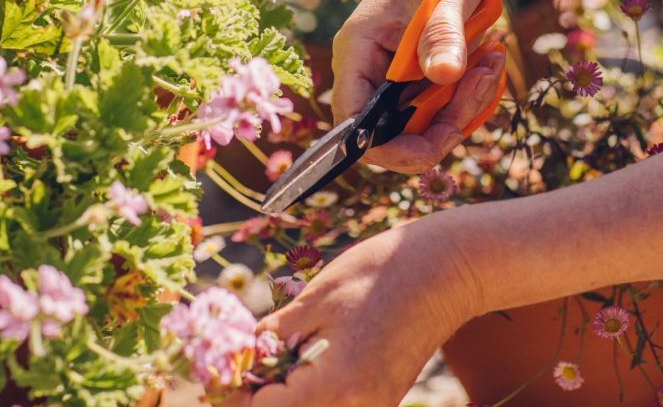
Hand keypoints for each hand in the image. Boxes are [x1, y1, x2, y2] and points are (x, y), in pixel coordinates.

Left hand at [222, 215, 478, 406]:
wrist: (449, 270)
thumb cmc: (384, 271)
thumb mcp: (318, 296)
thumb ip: (274, 335)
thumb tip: (238, 356)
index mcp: (336, 387)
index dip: (232, 393)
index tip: (213, 369)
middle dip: (255, 399)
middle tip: (234, 367)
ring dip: (278, 399)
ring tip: (260, 363)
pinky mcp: (380, 401)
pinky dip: (303, 396)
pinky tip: (290, 366)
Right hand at [331, 0, 505, 173]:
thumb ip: (442, 34)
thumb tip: (443, 76)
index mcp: (356, 51)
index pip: (352, 122)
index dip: (388, 148)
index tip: (438, 143)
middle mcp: (367, 73)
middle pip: (393, 134)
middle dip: (443, 124)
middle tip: (483, 82)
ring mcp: (392, 82)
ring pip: (423, 128)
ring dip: (464, 107)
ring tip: (492, 61)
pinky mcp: (417, 85)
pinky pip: (441, 114)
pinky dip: (470, 98)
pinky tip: (489, 62)